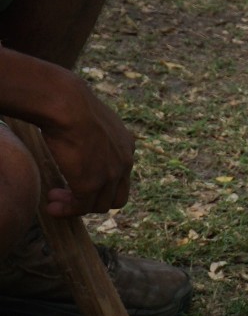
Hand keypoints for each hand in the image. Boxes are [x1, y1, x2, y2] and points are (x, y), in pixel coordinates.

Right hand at [34, 72, 133, 217]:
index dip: (102, 184)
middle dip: (92, 200)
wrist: (68, 105)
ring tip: (54, 203)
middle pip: (116, 196)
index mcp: (126, 145)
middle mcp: (125, 162)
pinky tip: (52, 206)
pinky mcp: (91, 184)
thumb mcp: (91, 120)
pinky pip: (81, 207)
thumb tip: (78, 135)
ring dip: (76, 207)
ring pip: (99, 205)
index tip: (79, 182)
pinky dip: (67, 210)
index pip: (121, 176)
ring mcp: (110, 175)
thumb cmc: (71, 106)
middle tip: (67, 196)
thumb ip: (93, 134)